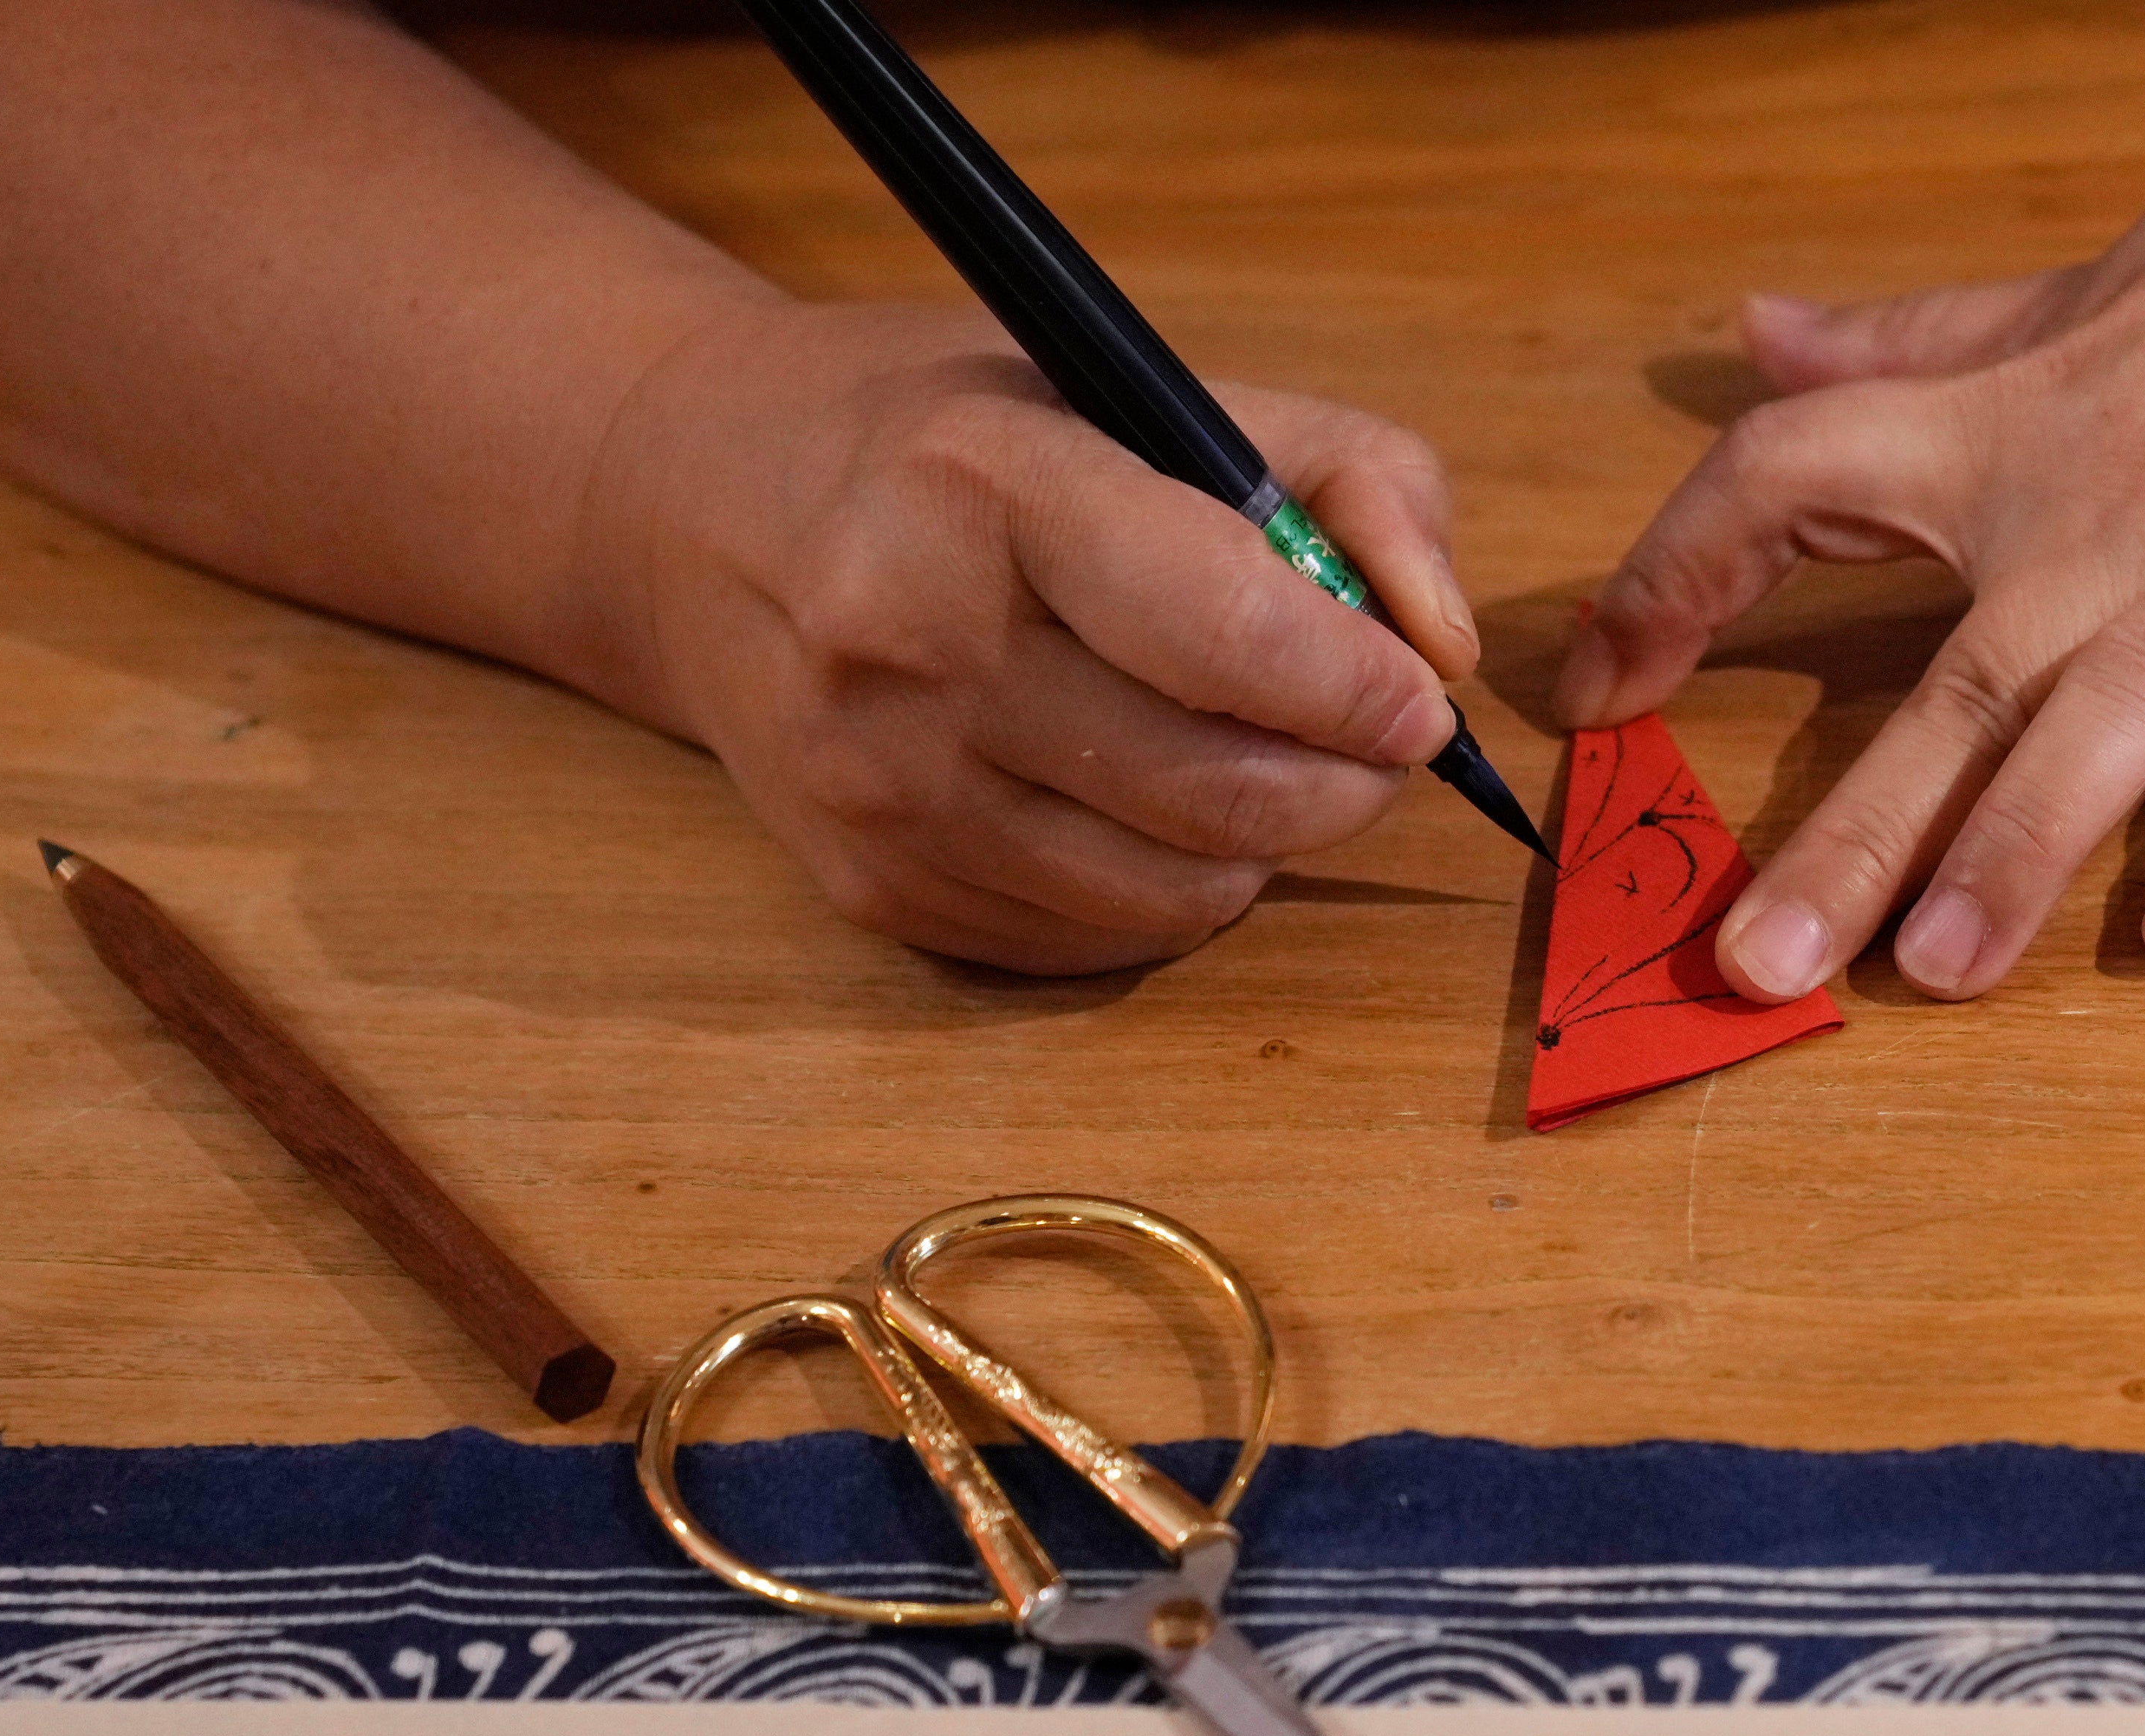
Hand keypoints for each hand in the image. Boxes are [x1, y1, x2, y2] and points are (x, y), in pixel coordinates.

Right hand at [582, 302, 1481, 973]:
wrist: (701, 513)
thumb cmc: (963, 441)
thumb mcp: (1155, 388)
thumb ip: (1354, 480)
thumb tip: (1442, 646)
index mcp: (979, 492)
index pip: (1224, 634)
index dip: (1359, 688)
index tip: (1417, 701)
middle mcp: (908, 649)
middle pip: (1222, 790)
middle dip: (1345, 781)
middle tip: (1368, 740)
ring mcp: (882, 789)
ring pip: (1183, 891)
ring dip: (1265, 841)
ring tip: (1252, 756)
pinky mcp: (878, 890)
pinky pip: (1105, 939)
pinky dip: (1170, 885)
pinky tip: (1139, 799)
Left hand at [1551, 0, 2144, 1003]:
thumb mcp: (2103, 281)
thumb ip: (1930, 340)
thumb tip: (1758, 338)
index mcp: (2037, 418)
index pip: (1800, 472)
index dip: (1679, 572)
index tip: (1594, 688)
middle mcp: (2135, 492)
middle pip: (1960, 674)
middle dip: (1851, 828)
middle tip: (1755, 965)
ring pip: (2124, 710)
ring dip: (2025, 844)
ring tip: (1940, 973)